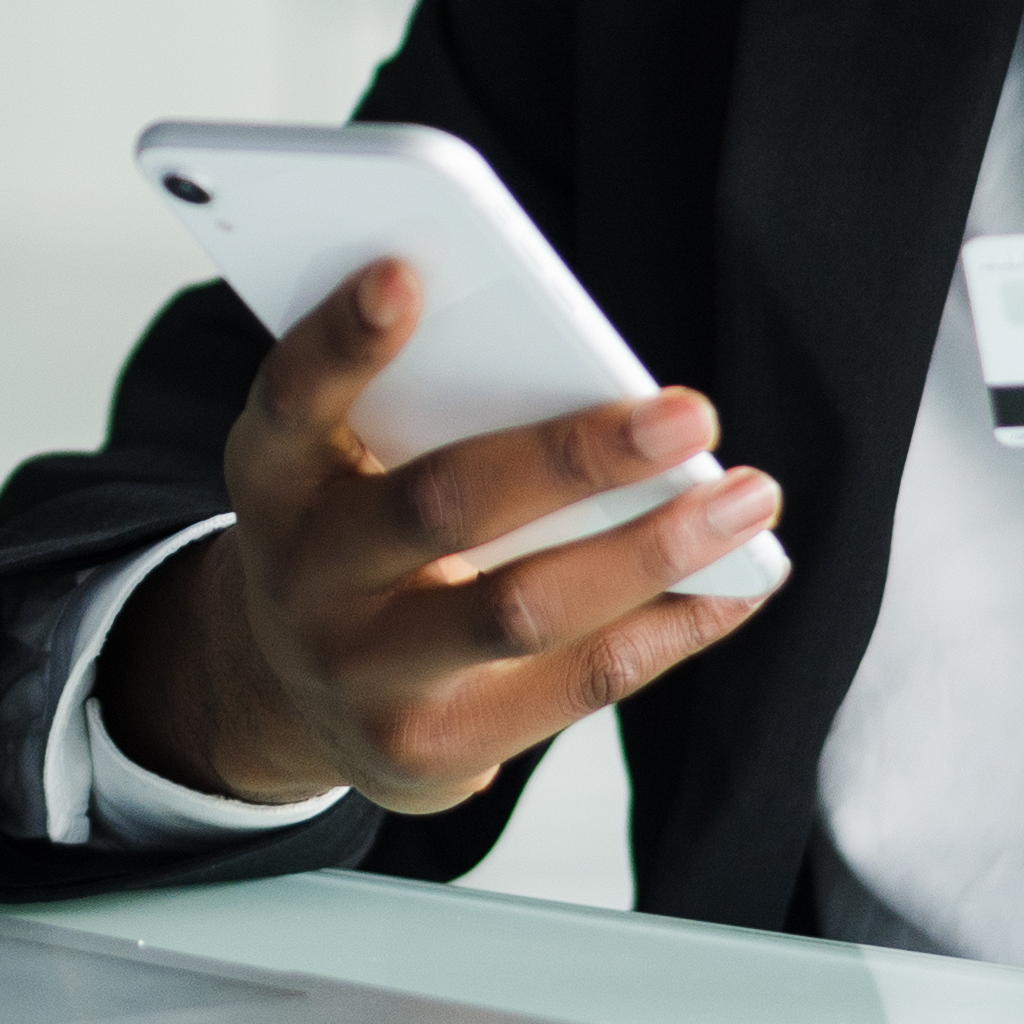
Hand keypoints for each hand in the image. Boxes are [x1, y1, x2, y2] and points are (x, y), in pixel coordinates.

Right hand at [100, 257, 786, 813]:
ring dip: (652, 551)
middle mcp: (302, 576)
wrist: (297, 690)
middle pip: (443, 505)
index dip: (342, 338)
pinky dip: (669, 629)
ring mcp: (359, 674)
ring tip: (747, 499)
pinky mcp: (428, 751)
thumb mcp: (348, 459)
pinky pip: (572, 685)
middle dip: (578, 457)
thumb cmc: (359, 529)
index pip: (294, 396)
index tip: (407, 273)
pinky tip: (734, 585)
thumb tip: (595, 377)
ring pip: (522, 609)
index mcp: (276, 475)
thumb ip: (424, 407)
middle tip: (690, 415)